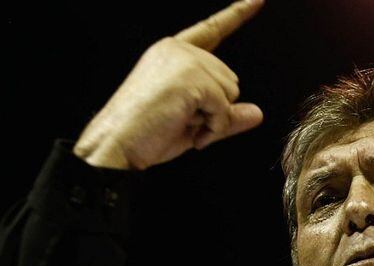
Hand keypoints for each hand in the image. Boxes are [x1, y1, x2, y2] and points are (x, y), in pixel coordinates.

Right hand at [73, 0, 265, 169]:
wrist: (116, 144)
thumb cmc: (146, 135)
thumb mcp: (194, 124)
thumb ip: (225, 115)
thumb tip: (257, 113)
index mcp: (172, 52)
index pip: (212, 30)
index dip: (237, 13)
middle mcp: (178, 49)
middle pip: (230, 80)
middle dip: (216, 109)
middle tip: (183, 121)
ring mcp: (184, 60)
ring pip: (231, 93)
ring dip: (214, 118)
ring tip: (181, 123)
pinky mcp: (190, 77)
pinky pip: (225, 108)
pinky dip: (214, 126)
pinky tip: (189, 129)